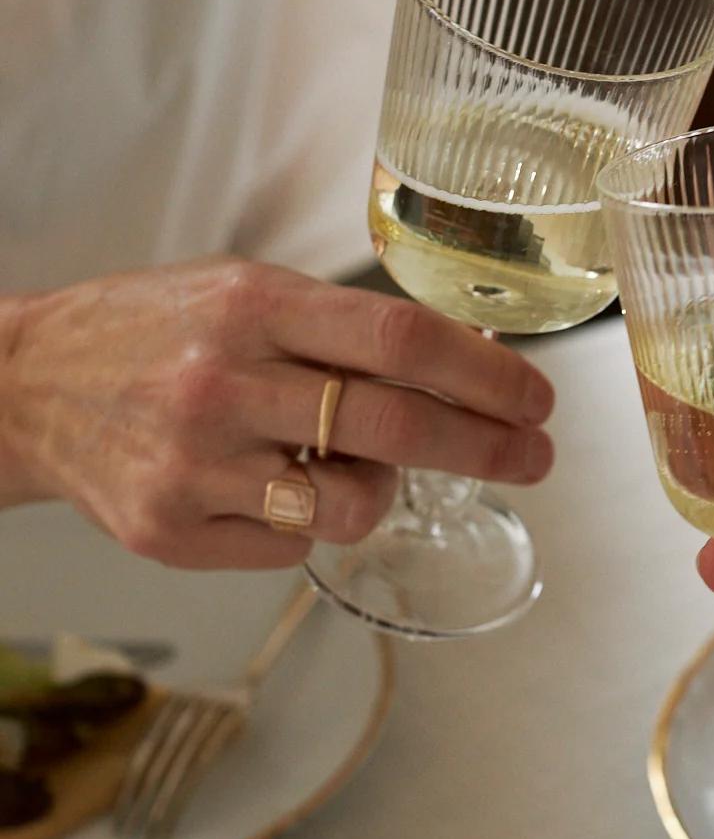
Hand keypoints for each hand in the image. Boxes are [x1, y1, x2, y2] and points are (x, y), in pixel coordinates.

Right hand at [0, 260, 553, 568]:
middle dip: (488, 449)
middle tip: (534, 459)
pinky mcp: (173, 533)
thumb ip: (343, 328)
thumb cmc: (155, 333)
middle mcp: (223, 385)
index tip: (537, 400)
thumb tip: (468, 368)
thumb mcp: (244, 293)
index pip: (401, 341)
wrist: (29, 385)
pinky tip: (276, 485)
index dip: (487, 376)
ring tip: (356, 465)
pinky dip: (310, 520)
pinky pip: (294, 545)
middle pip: (395, 427)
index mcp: (251, 307)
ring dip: (385, 490)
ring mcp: (196, 467)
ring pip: (352, 503)